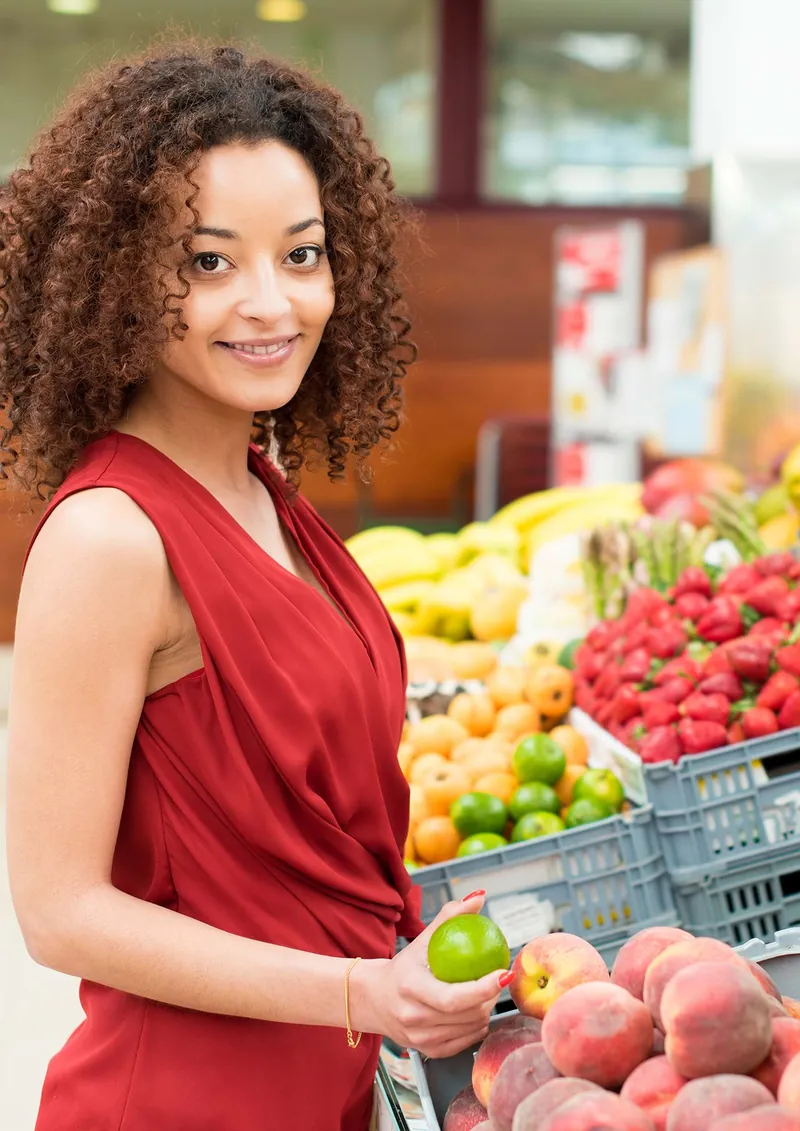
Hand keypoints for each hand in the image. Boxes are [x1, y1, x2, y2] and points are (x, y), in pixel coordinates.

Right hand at [358, 894, 509, 1058]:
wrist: (374, 999)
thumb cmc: (403, 967)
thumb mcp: (422, 940)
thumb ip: (450, 917)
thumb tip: (480, 897)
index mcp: (411, 988)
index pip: (454, 997)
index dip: (483, 988)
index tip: (504, 973)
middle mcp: (414, 1018)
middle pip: (467, 1014)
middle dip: (490, 997)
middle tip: (497, 979)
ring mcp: (421, 1039)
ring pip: (470, 1028)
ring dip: (486, 1010)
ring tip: (486, 992)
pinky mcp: (428, 1051)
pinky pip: (465, 1042)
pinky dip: (476, 1025)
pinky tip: (475, 1010)